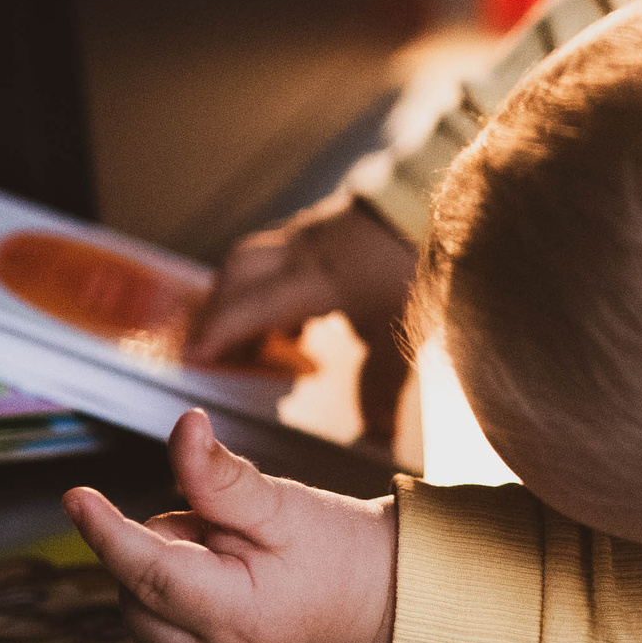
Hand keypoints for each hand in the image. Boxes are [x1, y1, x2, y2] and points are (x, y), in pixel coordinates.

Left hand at [63, 409, 396, 642]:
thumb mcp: (280, 504)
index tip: (76, 497)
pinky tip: (219, 588)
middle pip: (135, 589)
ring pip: (138, 610)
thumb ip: (222, 476)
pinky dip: (170, 601)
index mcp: (237, 617)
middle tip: (224, 533)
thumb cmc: (333, 552)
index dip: (108, 533)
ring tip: (228, 561)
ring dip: (163, 575)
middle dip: (161, 546)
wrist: (372, 604)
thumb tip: (183, 428)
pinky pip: (154, 631)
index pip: (151, 571)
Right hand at [186, 197, 418, 441]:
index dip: (220, 333)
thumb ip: (384, 383)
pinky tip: (293, 319)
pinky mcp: (324, 226)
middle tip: (210, 350)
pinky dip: (270, 286)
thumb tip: (377, 436)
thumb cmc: (422, 265)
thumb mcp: (403, 329)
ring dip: (241, 297)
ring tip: (252, 341)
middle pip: (239, 275)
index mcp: (318, 277)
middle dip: (218, 311)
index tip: (195, 358)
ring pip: (253, 260)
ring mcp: (312, 233)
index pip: (253, 306)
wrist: (446, 206)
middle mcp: (305, 251)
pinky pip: (278, 256)